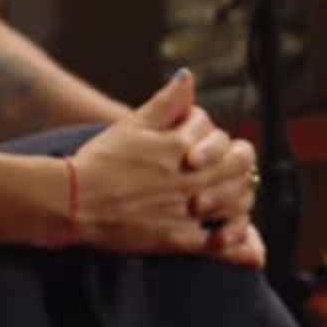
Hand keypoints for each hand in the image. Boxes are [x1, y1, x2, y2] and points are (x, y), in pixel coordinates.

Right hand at [68, 72, 263, 263]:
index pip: (227, 142)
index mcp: (182, 147)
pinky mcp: (177, 240)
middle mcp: (190, 178)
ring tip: (234, 204)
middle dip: (240, 170)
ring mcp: (186, 210)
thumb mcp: (133, 124)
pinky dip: (239, 246)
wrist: (74, 200)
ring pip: (237, 205)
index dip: (226, 146)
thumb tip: (188, 77)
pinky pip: (221, 245)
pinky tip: (252, 249)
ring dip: (242, 202)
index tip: (216, 153)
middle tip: (231, 175)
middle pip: (239, 172)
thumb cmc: (100, 160)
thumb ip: (166, 103)